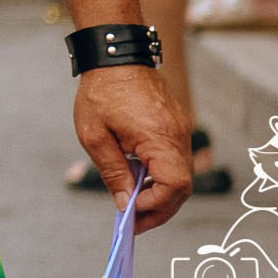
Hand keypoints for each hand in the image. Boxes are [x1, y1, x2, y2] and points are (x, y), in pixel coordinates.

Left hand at [73, 66, 191, 232]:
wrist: (115, 54)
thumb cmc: (101, 92)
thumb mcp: (95, 136)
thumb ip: (113, 172)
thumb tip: (124, 204)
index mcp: (160, 139)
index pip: (174, 186)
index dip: (155, 204)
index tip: (131, 212)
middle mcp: (178, 136)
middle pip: (182, 187)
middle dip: (159, 208)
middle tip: (134, 222)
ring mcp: (180, 130)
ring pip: (180, 175)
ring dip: (160, 193)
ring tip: (134, 204)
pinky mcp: (175, 125)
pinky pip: (175, 159)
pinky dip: (161, 175)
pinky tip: (139, 180)